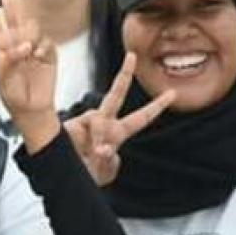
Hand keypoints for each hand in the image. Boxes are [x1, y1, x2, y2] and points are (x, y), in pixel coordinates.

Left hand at [0, 0, 58, 149]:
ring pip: (30, 25)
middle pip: (12, 6)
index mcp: (1, 44)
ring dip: (27, 37)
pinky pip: (45, 41)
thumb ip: (9, 61)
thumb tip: (23, 45)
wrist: (33, 109)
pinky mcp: (49, 50)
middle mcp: (17, 39)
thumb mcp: (4, 81)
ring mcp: (34, 43)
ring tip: (27, 55)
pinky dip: (41, 50)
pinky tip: (38, 60)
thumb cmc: (14, 95)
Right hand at [63, 51, 175, 185]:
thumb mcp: (105, 172)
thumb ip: (110, 160)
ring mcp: (87, 123)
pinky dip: (90, 139)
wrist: (63, 177)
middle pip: (116, 95)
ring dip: (101, 137)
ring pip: (100, 117)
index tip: (172, 93)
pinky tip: (85, 150)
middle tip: (131, 56)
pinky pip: (87, 125)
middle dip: (124, 75)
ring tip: (95, 154)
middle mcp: (104, 124)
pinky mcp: (73, 124)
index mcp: (117, 134)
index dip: (156, 106)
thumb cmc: (86, 175)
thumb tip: (104, 148)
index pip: (141, 118)